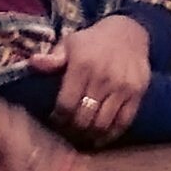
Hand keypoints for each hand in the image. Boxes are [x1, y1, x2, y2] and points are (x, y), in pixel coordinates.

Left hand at [29, 16, 153, 144]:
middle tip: (67, 131)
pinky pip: (123, 122)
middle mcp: (103, 77)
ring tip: (82, 135)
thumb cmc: (92, 42)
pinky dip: (111, 134)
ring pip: (102, 123)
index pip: (66, 104)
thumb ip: (53, 58)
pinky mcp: (137, 93)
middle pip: (83, 118)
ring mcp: (122, 87)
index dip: (58, 118)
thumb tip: (33, 63)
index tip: (55, 120)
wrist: (128, 33)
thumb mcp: (70, 44)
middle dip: (72, 129)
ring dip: (90, 134)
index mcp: (83, 65)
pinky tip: (100, 137)